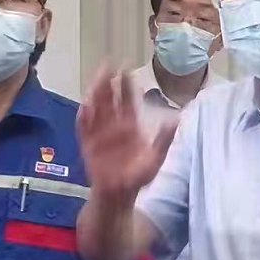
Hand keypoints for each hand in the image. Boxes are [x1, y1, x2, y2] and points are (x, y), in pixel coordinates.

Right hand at [78, 66, 177, 201]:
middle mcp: (113, 126)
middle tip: (107, 65)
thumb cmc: (138, 176)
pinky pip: (83, 129)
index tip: (126, 68)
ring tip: (96, 81)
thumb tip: (176, 119)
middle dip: (107, 82)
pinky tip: (84, 109)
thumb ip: (164, 140)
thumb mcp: (155, 159)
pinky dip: (83, 119)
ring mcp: (99, 134)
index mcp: (130, 125)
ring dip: (94, 94)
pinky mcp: (87, 145)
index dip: (126, 84)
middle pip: (109, 99)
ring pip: (95, 109)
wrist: (119, 195)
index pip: (127, 100)